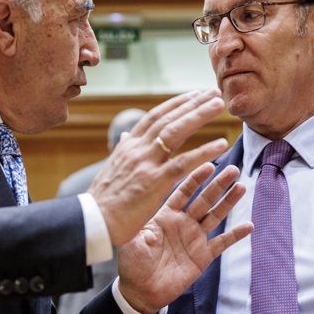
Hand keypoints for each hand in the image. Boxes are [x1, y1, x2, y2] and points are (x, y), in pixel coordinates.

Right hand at [88, 89, 228, 245]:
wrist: (92, 221)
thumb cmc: (103, 200)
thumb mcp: (112, 169)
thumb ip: (123, 151)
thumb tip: (125, 136)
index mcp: (128, 146)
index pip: (154, 116)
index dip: (175, 104)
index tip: (193, 94)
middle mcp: (137, 149)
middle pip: (168, 118)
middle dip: (192, 103)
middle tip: (213, 92)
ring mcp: (145, 164)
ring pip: (176, 132)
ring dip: (199, 115)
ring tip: (219, 105)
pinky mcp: (154, 182)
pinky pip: (183, 163)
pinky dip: (203, 151)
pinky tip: (221, 144)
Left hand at [116, 163, 251, 312]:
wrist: (141, 290)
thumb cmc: (132, 263)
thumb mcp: (131, 242)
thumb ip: (140, 229)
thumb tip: (145, 220)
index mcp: (165, 215)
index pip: (183, 192)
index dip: (195, 179)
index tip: (208, 164)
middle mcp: (183, 222)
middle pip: (204, 199)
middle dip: (218, 184)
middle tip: (232, 169)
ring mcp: (194, 238)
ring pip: (215, 216)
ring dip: (229, 202)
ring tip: (241, 187)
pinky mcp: (203, 256)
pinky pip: (222, 243)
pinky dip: (235, 235)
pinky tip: (249, 225)